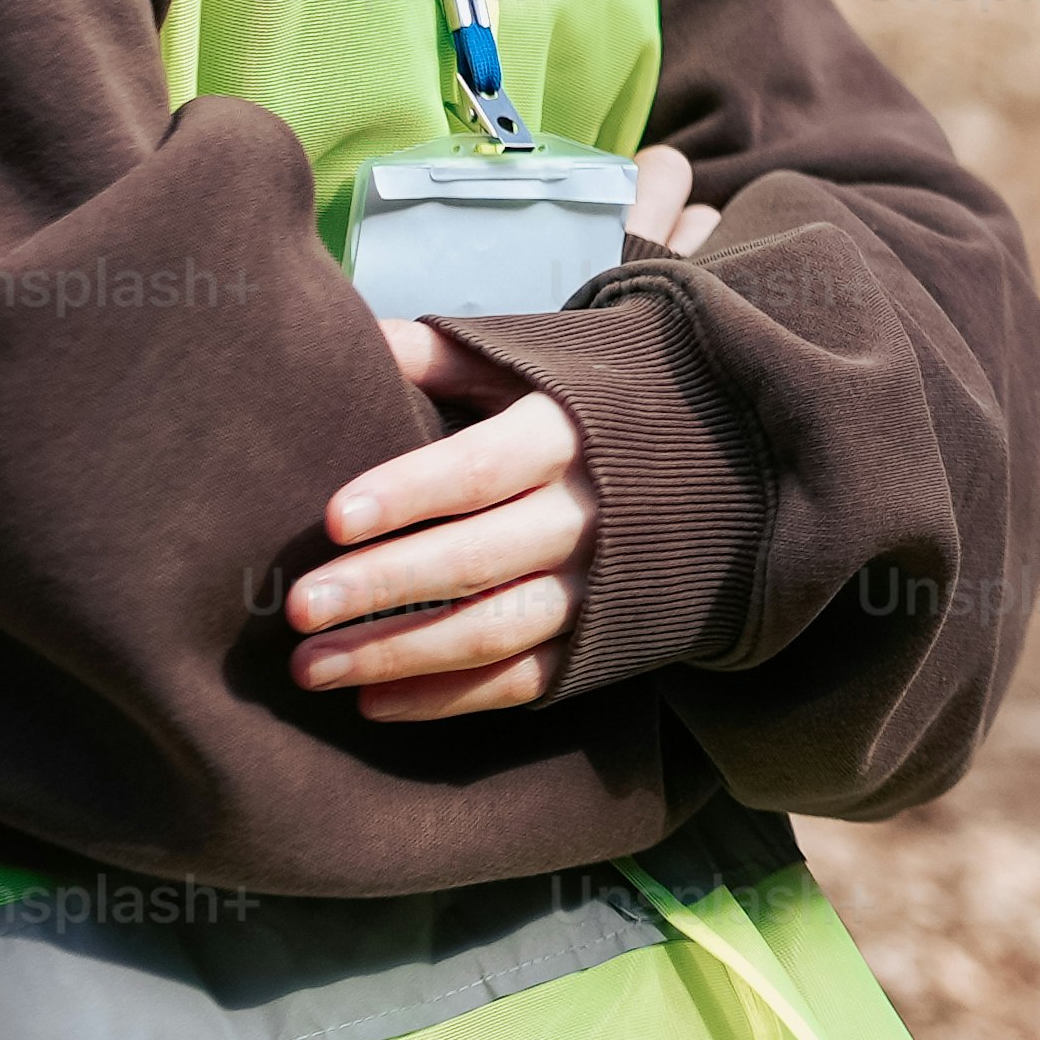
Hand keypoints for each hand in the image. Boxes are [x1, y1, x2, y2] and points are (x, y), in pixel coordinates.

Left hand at [288, 144, 706, 719]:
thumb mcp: (543, 363)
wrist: (739, 460)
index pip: (482, 467)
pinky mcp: (604, 642)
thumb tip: (348, 334)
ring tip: (311, 669)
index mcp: (570, 434)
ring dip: (399, 654)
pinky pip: (523, 682)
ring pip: (493, 632)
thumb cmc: (606, 401)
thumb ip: (445, 355)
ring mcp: (600, 587)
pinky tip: (375, 704)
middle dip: (384, 585)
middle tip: (300, 607)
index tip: (333, 517)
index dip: (409, 492)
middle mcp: (590, 514)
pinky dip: (449, 700)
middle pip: (478, 558)